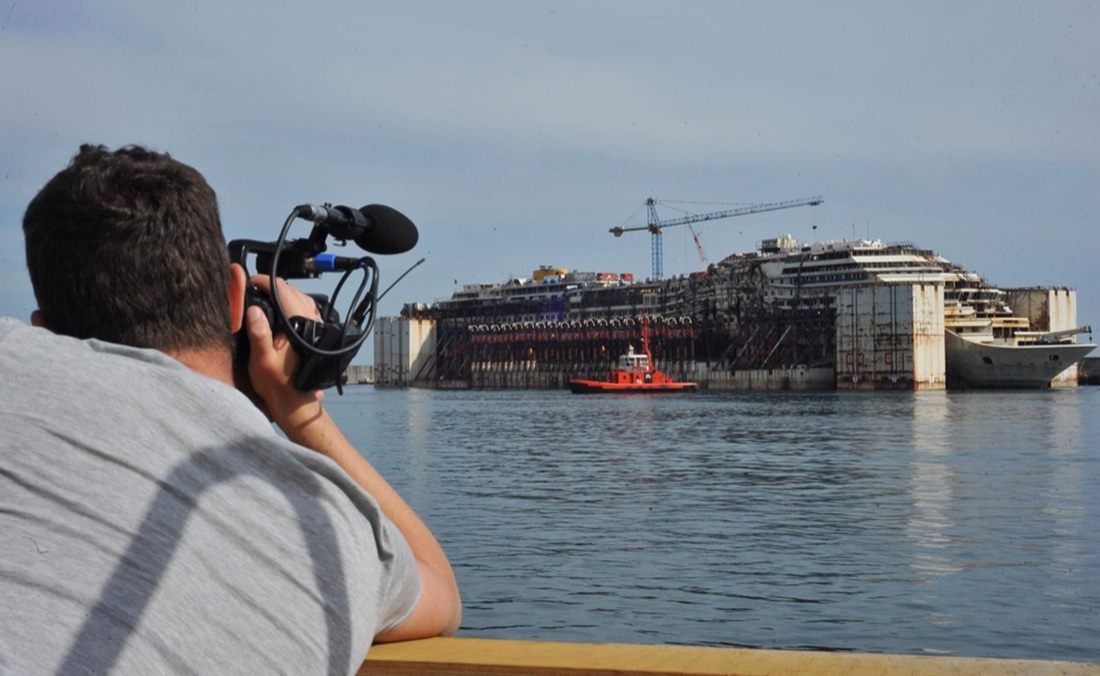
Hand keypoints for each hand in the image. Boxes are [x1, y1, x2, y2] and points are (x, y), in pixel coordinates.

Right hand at [244, 276, 323, 425]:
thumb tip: (253, 310)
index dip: (264, 282)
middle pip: (292, 291)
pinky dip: (292, 304)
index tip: (250, 282)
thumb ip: (258, 334)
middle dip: (272, 287)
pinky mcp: (315, 332)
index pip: (282, 291)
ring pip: (300, 298)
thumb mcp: (261, 360)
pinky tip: (280, 310)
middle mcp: (311, 323)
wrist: (294, 401)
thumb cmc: (277, 384)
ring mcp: (315, 326)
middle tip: (254, 289)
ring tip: (264, 297)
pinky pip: (305, 308)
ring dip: (283, 295)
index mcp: (298, 326)